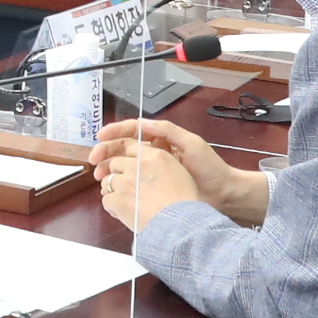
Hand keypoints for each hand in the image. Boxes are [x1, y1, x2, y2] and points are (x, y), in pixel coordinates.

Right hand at [91, 116, 259, 227]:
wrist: (223, 194)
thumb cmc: (211, 169)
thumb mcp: (192, 144)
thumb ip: (169, 131)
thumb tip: (146, 123)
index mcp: (163, 139)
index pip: (133, 130)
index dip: (115, 132)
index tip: (101, 137)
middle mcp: (156, 152)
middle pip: (124, 147)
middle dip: (106, 151)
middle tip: (95, 160)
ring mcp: (154, 170)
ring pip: (124, 164)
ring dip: (109, 167)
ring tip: (100, 175)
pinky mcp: (155, 186)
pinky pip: (132, 181)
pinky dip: (119, 182)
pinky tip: (112, 186)